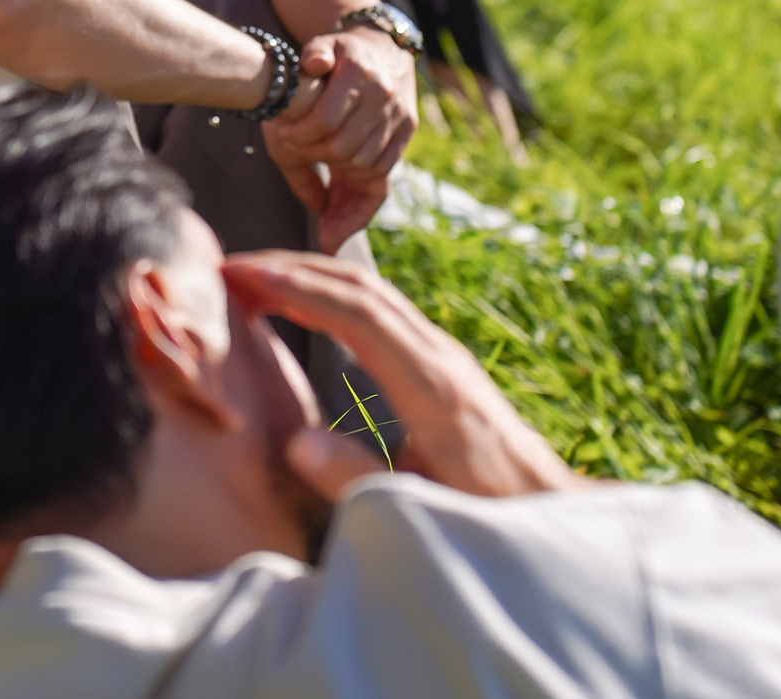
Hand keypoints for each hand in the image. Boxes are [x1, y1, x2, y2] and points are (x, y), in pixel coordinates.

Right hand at [225, 251, 577, 497]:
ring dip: (313, 276)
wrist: (547, 506)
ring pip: (373, 293)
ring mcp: (442, 353)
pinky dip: (334, 294)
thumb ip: (356, 478)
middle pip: (362, 288)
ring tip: (256, 278)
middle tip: (233, 267)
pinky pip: (381, 309)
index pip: (358, 314)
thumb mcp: (418, 506)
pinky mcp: (440, 361)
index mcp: (432, 386)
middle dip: (294, 268)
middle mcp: (439, 356)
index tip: (244, 277)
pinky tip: (306, 303)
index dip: (297, 288)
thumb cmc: (484, 513)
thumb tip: (297, 443)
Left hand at [261, 27, 416, 248]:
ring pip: (362, 161)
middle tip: (295, 146)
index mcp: (358, 75)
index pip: (325, 121)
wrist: (388, 46)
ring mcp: (398, 116)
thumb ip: (314, 52)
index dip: (300, 135)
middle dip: (311, 152)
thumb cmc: (345, 51)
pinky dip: (359, 172)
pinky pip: (383, 165)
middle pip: (342, 146)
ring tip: (315, 152)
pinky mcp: (407, 129)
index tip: (283, 134)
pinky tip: (340, 163)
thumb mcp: (325, 42)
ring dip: (333, 164)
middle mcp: (382, 97)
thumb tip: (312, 65)